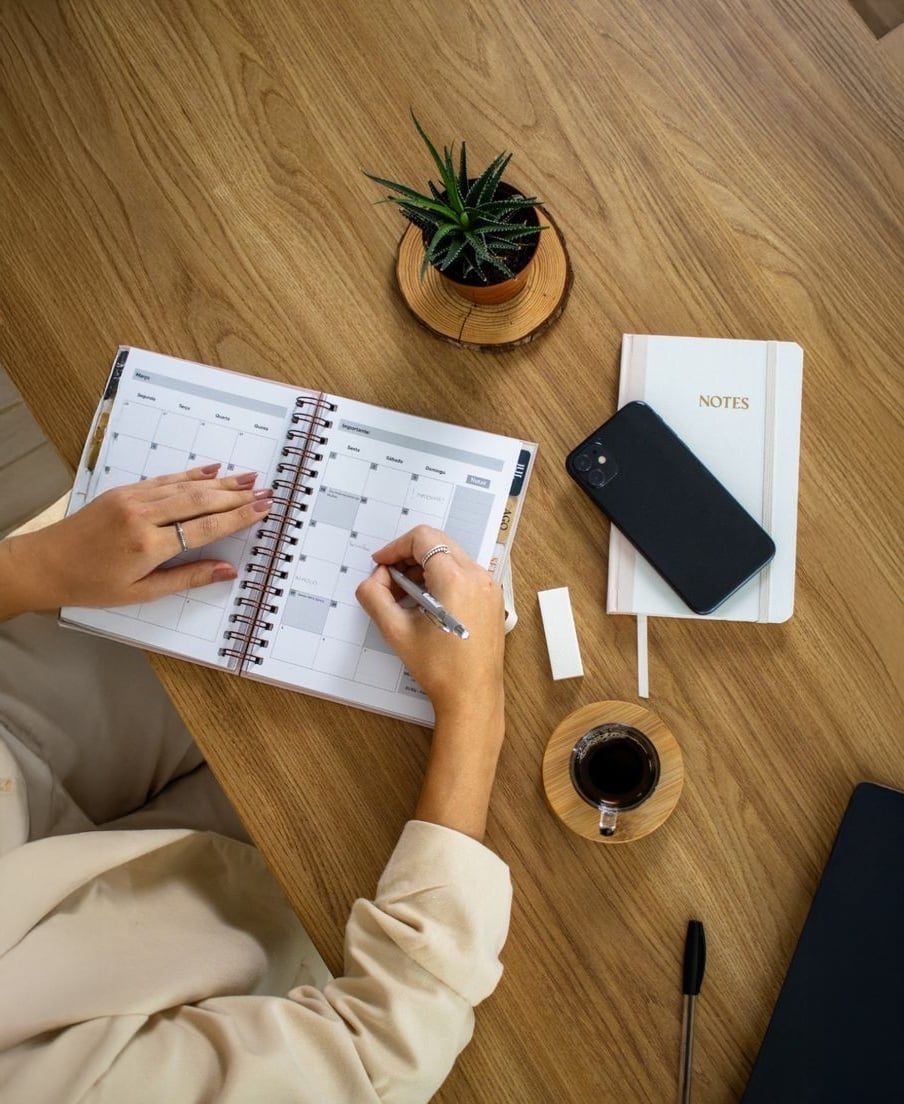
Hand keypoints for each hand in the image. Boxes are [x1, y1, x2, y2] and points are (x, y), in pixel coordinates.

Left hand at [0, 464, 271, 617]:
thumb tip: (227, 570)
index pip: (205, 527)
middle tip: (265, 491)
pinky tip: (211, 470)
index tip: (262, 509)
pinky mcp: (124, 492)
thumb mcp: (141, 593)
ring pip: (186, 486)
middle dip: (236, 495)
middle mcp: (142, 516)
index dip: (237, 517)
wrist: (45, 564)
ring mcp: (132, 499)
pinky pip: (165, 479)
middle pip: (200, 501)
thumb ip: (187, 578)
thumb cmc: (91, 585)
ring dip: (220, 482)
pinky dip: (190, 474)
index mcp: (148, 546)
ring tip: (248, 477)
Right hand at [356, 525, 506, 840]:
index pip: (423, 539)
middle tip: (389, 580)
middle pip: (438, 544)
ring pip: (451, 557)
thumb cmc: (439, 669)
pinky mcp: (492, 599)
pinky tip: (426, 604)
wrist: (472, 697)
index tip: (381, 565)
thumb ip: (375, 597)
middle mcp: (478, 576)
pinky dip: (442, 578)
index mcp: (455, 579)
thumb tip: (373, 580)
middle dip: (408, 556)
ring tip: (405, 595)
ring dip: (424, 568)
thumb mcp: (396, 631)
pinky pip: (464, 573)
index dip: (395, 547)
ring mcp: (489, 586)